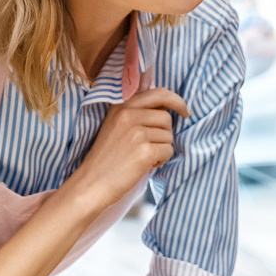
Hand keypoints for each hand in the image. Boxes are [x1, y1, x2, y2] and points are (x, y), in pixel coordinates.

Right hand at [64, 87, 189, 207]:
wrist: (92, 182)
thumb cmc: (107, 156)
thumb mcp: (116, 124)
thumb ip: (137, 111)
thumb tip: (167, 106)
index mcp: (121, 105)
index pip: (158, 93)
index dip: (176, 101)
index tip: (183, 110)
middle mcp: (128, 114)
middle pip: (166, 117)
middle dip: (164, 132)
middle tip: (149, 145)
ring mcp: (137, 133)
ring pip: (169, 136)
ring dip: (161, 149)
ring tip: (142, 157)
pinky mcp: (145, 151)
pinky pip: (168, 151)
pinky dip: (161, 160)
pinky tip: (145, 165)